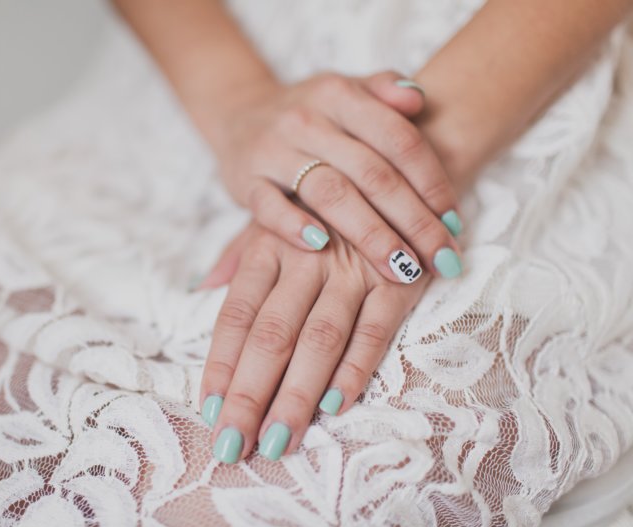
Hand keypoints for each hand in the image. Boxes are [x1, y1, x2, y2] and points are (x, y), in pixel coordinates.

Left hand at [198, 222, 426, 462]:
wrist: (400, 173)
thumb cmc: (326, 210)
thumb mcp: (278, 219)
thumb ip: (238, 255)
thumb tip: (200, 289)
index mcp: (270, 245)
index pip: (237, 313)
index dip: (221, 364)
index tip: (208, 410)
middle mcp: (308, 256)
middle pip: (272, 334)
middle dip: (250, 394)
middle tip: (232, 444)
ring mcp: (355, 268)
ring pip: (320, 339)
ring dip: (297, 394)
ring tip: (277, 441)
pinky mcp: (400, 280)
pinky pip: (375, 330)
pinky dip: (355, 369)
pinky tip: (334, 407)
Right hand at [210, 71, 463, 283]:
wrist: (239, 115)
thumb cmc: (310, 113)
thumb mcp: (346, 91)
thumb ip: (384, 90)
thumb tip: (419, 99)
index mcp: (339, 95)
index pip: (398, 140)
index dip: (432, 183)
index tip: (456, 224)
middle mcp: (307, 119)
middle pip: (372, 173)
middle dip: (414, 221)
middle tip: (443, 260)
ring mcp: (273, 150)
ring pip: (329, 193)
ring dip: (370, 234)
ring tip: (402, 269)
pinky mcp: (245, 180)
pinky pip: (268, 207)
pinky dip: (293, 226)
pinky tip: (321, 248)